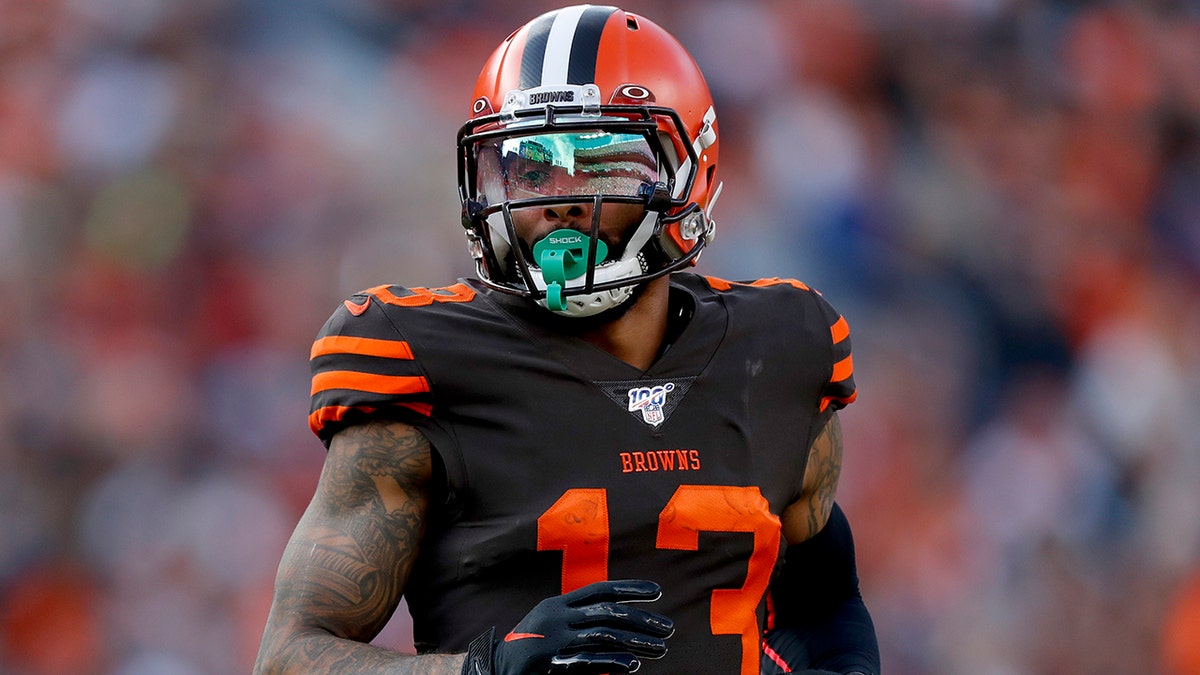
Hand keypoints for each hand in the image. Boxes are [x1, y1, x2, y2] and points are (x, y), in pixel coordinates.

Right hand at [462, 579, 673, 673]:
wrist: (495, 669)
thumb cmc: (529, 650)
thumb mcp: (553, 628)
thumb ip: (580, 623)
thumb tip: (621, 627)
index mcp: (558, 604)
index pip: (600, 590)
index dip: (630, 589)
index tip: (658, 592)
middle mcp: (556, 615)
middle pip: (608, 612)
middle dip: (641, 619)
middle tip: (668, 628)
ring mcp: (553, 637)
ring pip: (603, 633)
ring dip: (635, 641)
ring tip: (659, 648)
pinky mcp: (551, 659)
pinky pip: (587, 659)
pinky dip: (612, 661)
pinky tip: (632, 664)